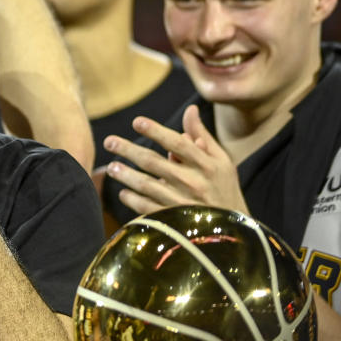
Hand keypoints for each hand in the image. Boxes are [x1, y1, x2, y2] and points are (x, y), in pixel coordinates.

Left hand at [104, 105, 249, 215]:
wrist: (232, 232)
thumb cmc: (224, 189)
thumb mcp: (221, 161)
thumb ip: (203, 135)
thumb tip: (190, 109)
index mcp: (207, 165)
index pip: (177, 143)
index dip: (155, 131)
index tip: (136, 121)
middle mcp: (193, 182)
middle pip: (153, 162)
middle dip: (128, 150)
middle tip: (109, 141)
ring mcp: (182, 203)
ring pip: (145, 185)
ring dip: (125, 175)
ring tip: (111, 167)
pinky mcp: (173, 220)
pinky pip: (146, 208)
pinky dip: (132, 199)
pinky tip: (123, 192)